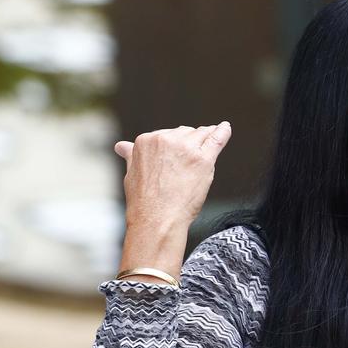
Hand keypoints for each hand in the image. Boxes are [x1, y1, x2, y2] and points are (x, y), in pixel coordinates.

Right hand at [115, 122, 231, 230]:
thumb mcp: (131, 173)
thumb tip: (121, 146)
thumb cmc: (144, 201)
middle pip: (186, 132)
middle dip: (189, 143)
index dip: (175, 146)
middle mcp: (167, 139)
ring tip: (208, 145)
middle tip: (189, 164)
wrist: (156, 219)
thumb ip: (132, 155)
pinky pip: (217, 139)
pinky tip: (225, 127)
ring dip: (205, 140)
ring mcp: (186, 148)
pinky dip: (223, 131)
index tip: (176, 159)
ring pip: (201, 135)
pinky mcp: (203, 159)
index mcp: (146, 140)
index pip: (168, 134)